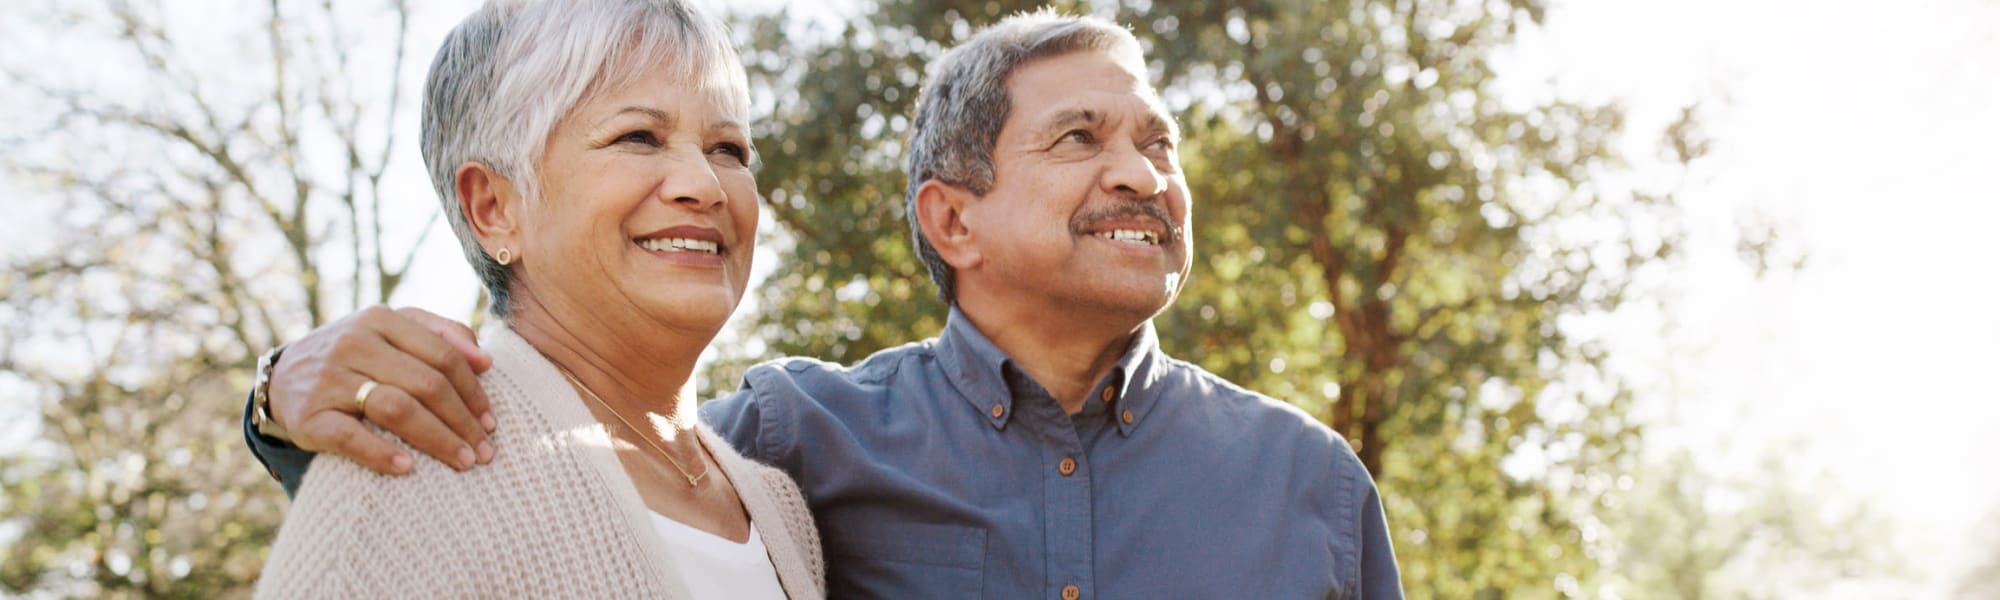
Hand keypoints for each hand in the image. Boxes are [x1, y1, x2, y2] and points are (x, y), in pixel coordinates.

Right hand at [268, 305, 496, 473]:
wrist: (283, 377)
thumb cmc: (355, 356)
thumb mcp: (391, 331)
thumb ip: (441, 334)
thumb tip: (485, 360)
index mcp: (380, 320)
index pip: (443, 356)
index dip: (473, 391)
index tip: (492, 422)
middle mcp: (354, 343)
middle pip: (426, 384)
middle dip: (462, 420)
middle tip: (485, 451)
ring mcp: (330, 379)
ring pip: (396, 408)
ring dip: (437, 439)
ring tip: (463, 462)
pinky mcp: (309, 414)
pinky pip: (350, 436)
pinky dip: (381, 454)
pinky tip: (408, 469)